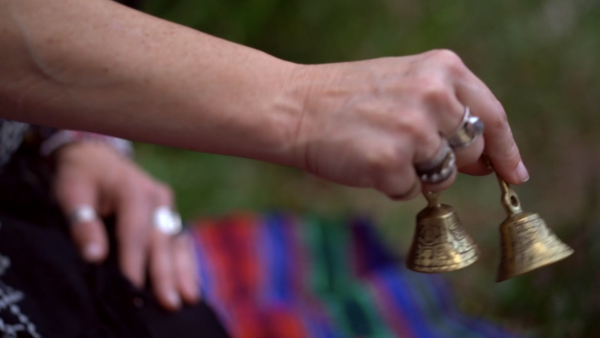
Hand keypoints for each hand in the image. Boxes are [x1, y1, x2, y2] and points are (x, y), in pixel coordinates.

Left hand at [53, 142, 198, 310]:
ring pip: (176, 243)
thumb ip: (82, 223)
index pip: (135, 233)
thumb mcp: (72, 193)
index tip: (133, 291)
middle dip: (165, 274)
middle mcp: (158, 198)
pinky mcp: (169, 214)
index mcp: (133, 190)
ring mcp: (167, 206)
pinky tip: (191, 282)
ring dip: (182, 271)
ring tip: (189, 297)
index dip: (134, 264)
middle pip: (161, 242)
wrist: (98, 154)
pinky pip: (180, 240)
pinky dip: (185, 262)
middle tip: (170, 302)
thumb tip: (94, 256)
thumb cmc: (82, 176)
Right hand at [288, 49, 527, 198]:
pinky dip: (389, 184)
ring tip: (379, 147)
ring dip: (416, 172)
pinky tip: (364, 161)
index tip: (514, 173)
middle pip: (471, 151)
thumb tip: (484, 161)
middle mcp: (434, 96)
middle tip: (414, 154)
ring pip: (442, 176)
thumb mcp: (406, 84)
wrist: (294, 106)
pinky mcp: (391, 162)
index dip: (505, 149)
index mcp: (442, 69)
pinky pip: (409, 191)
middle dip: (452, 162)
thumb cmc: (348, 97)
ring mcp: (413, 131)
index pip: (492, 115)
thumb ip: (448, 112)